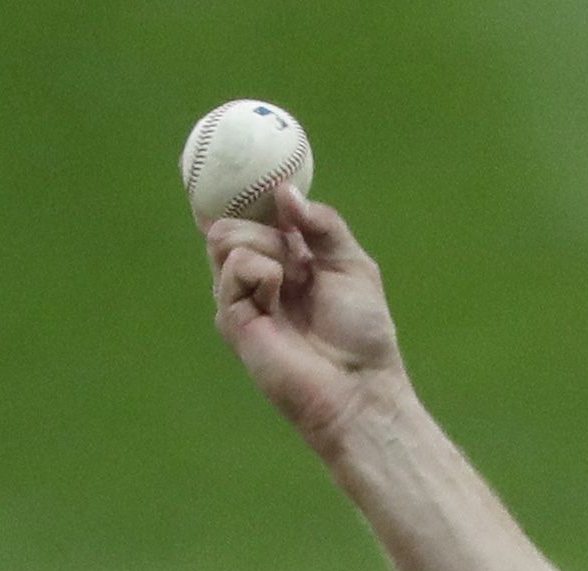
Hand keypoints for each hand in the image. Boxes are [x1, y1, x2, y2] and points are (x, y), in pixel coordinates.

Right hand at [204, 185, 400, 447]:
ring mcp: (240, 297)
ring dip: (266, 245)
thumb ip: (322, 224)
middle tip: (298, 253)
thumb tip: (284, 191)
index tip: (251, 168)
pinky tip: (281, 293)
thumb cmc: (363, 333)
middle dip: (264, 223)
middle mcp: (257, 277)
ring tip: (295, 279)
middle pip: (228, 220)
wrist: (359, 385)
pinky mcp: (232, 318)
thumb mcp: (352, 264)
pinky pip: (234, 265)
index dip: (246, 193)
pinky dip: (263, 269)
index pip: (250, 216)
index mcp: (285, 261)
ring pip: (224, 236)